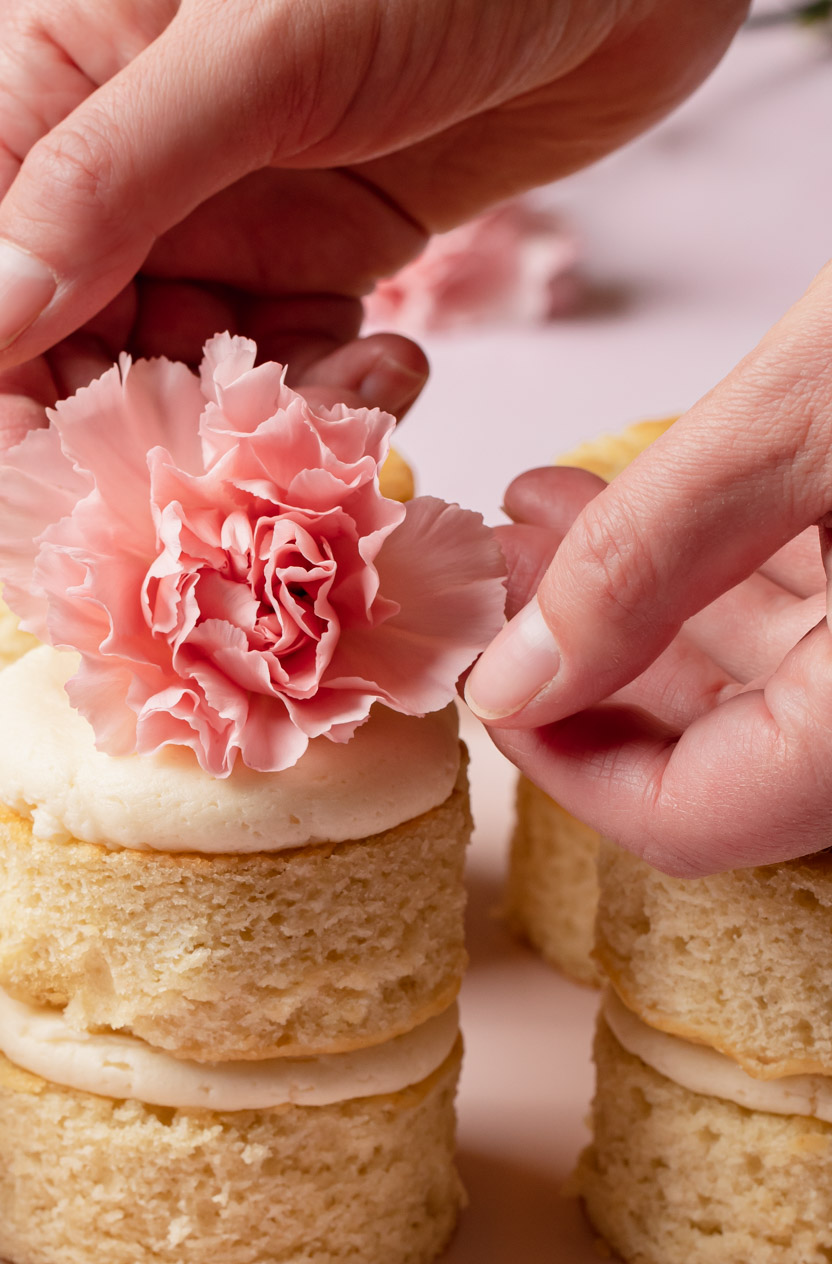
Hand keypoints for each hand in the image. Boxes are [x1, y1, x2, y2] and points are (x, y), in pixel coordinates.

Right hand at [0, 0, 744, 491]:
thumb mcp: (263, 45)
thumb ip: (108, 178)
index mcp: (55, 71)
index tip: (59, 508)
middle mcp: (123, 157)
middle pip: (63, 356)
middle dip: (129, 447)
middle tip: (215, 503)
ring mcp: (223, 213)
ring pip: (178, 387)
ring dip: (242, 443)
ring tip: (331, 435)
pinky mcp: (320, 256)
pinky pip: (281, 378)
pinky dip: (326, 412)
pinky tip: (389, 380)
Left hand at [466, 266, 831, 874]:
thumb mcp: (820, 414)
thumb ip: (652, 557)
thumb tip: (514, 680)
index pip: (695, 823)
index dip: (567, 767)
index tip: (490, 687)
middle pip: (716, 747)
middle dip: (587, 658)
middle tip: (501, 577)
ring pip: (765, 673)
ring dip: (640, 600)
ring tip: (542, 517)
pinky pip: (821, 614)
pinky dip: (726, 563)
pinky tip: (646, 495)